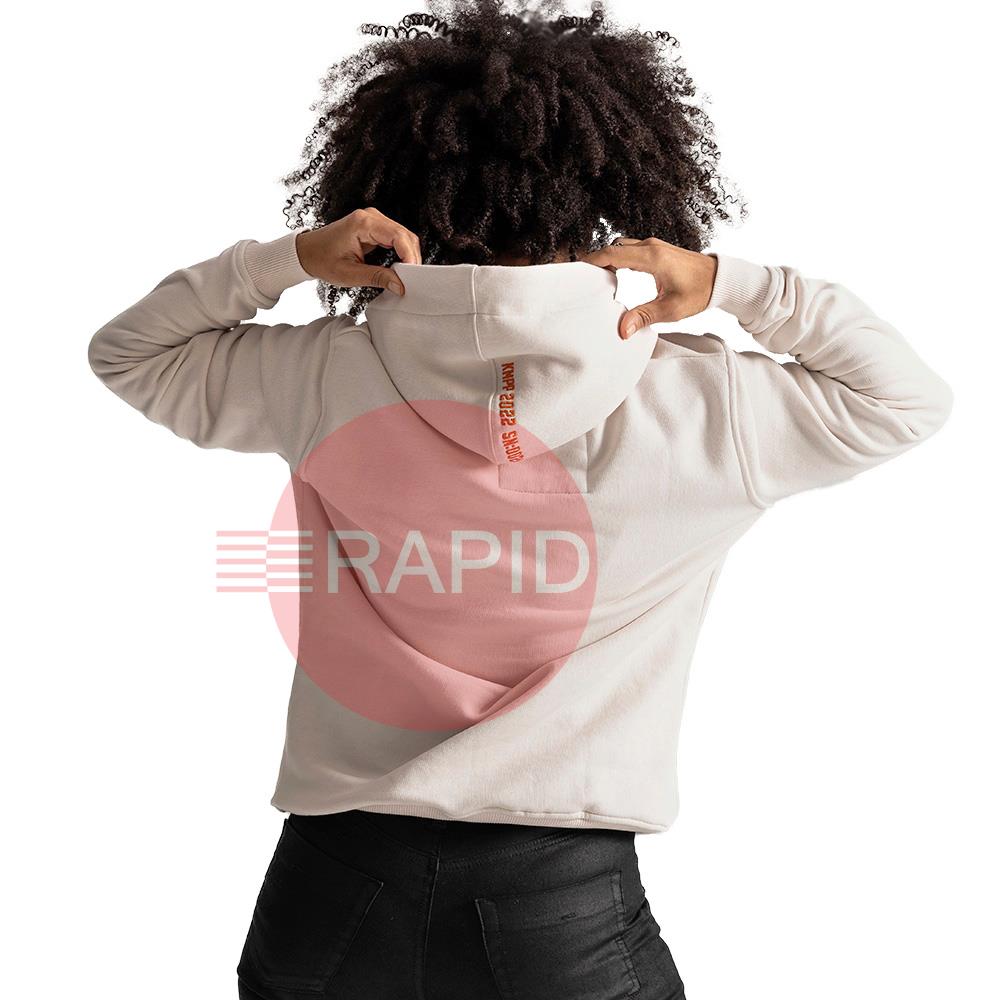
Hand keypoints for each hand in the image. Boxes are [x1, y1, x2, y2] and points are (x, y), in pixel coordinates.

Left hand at [295, 207, 421, 295]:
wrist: (307, 252)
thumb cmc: (322, 259)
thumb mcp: (349, 274)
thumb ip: (377, 278)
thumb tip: (400, 285)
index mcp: (362, 223)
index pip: (398, 236)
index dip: (409, 256)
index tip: (412, 275)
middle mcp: (370, 216)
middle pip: (405, 235)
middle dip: (411, 258)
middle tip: (411, 279)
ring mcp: (374, 220)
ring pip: (404, 236)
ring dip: (408, 256)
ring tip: (405, 275)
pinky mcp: (375, 226)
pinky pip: (396, 238)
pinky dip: (402, 252)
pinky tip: (399, 267)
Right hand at [578, 237, 718, 338]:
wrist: (721, 279)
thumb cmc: (700, 292)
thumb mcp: (671, 309)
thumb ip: (643, 317)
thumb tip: (622, 330)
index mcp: (652, 258)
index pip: (612, 253)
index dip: (592, 261)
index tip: (576, 270)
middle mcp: (650, 247)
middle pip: (613, 248)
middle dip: (595, 260)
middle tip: (581, 277)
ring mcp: (654, 246)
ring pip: (621, 247)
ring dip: (607, 259)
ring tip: (595, 277)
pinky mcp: (657, 250)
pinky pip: (630, 249)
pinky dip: (617, 258)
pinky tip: (614, 274)